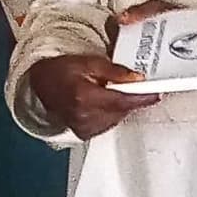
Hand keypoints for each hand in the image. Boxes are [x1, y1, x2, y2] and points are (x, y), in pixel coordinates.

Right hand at [31, 51, 157, 138]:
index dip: (142, 98)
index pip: (122, 100)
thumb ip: (114, 71)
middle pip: (122, 110)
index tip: (155, 94)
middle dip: (130, 98)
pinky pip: (108, 124)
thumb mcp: (88, 62)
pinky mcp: (85, 133)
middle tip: (131, 85)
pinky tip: (102, 102)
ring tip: (108, 91)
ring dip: (120, 106)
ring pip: (117, 118)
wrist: (41, 86)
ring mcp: (84, 127)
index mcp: (84, 97)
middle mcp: (84, 116)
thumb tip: (136, 78)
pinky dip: (111, 113)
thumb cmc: (61, 72)